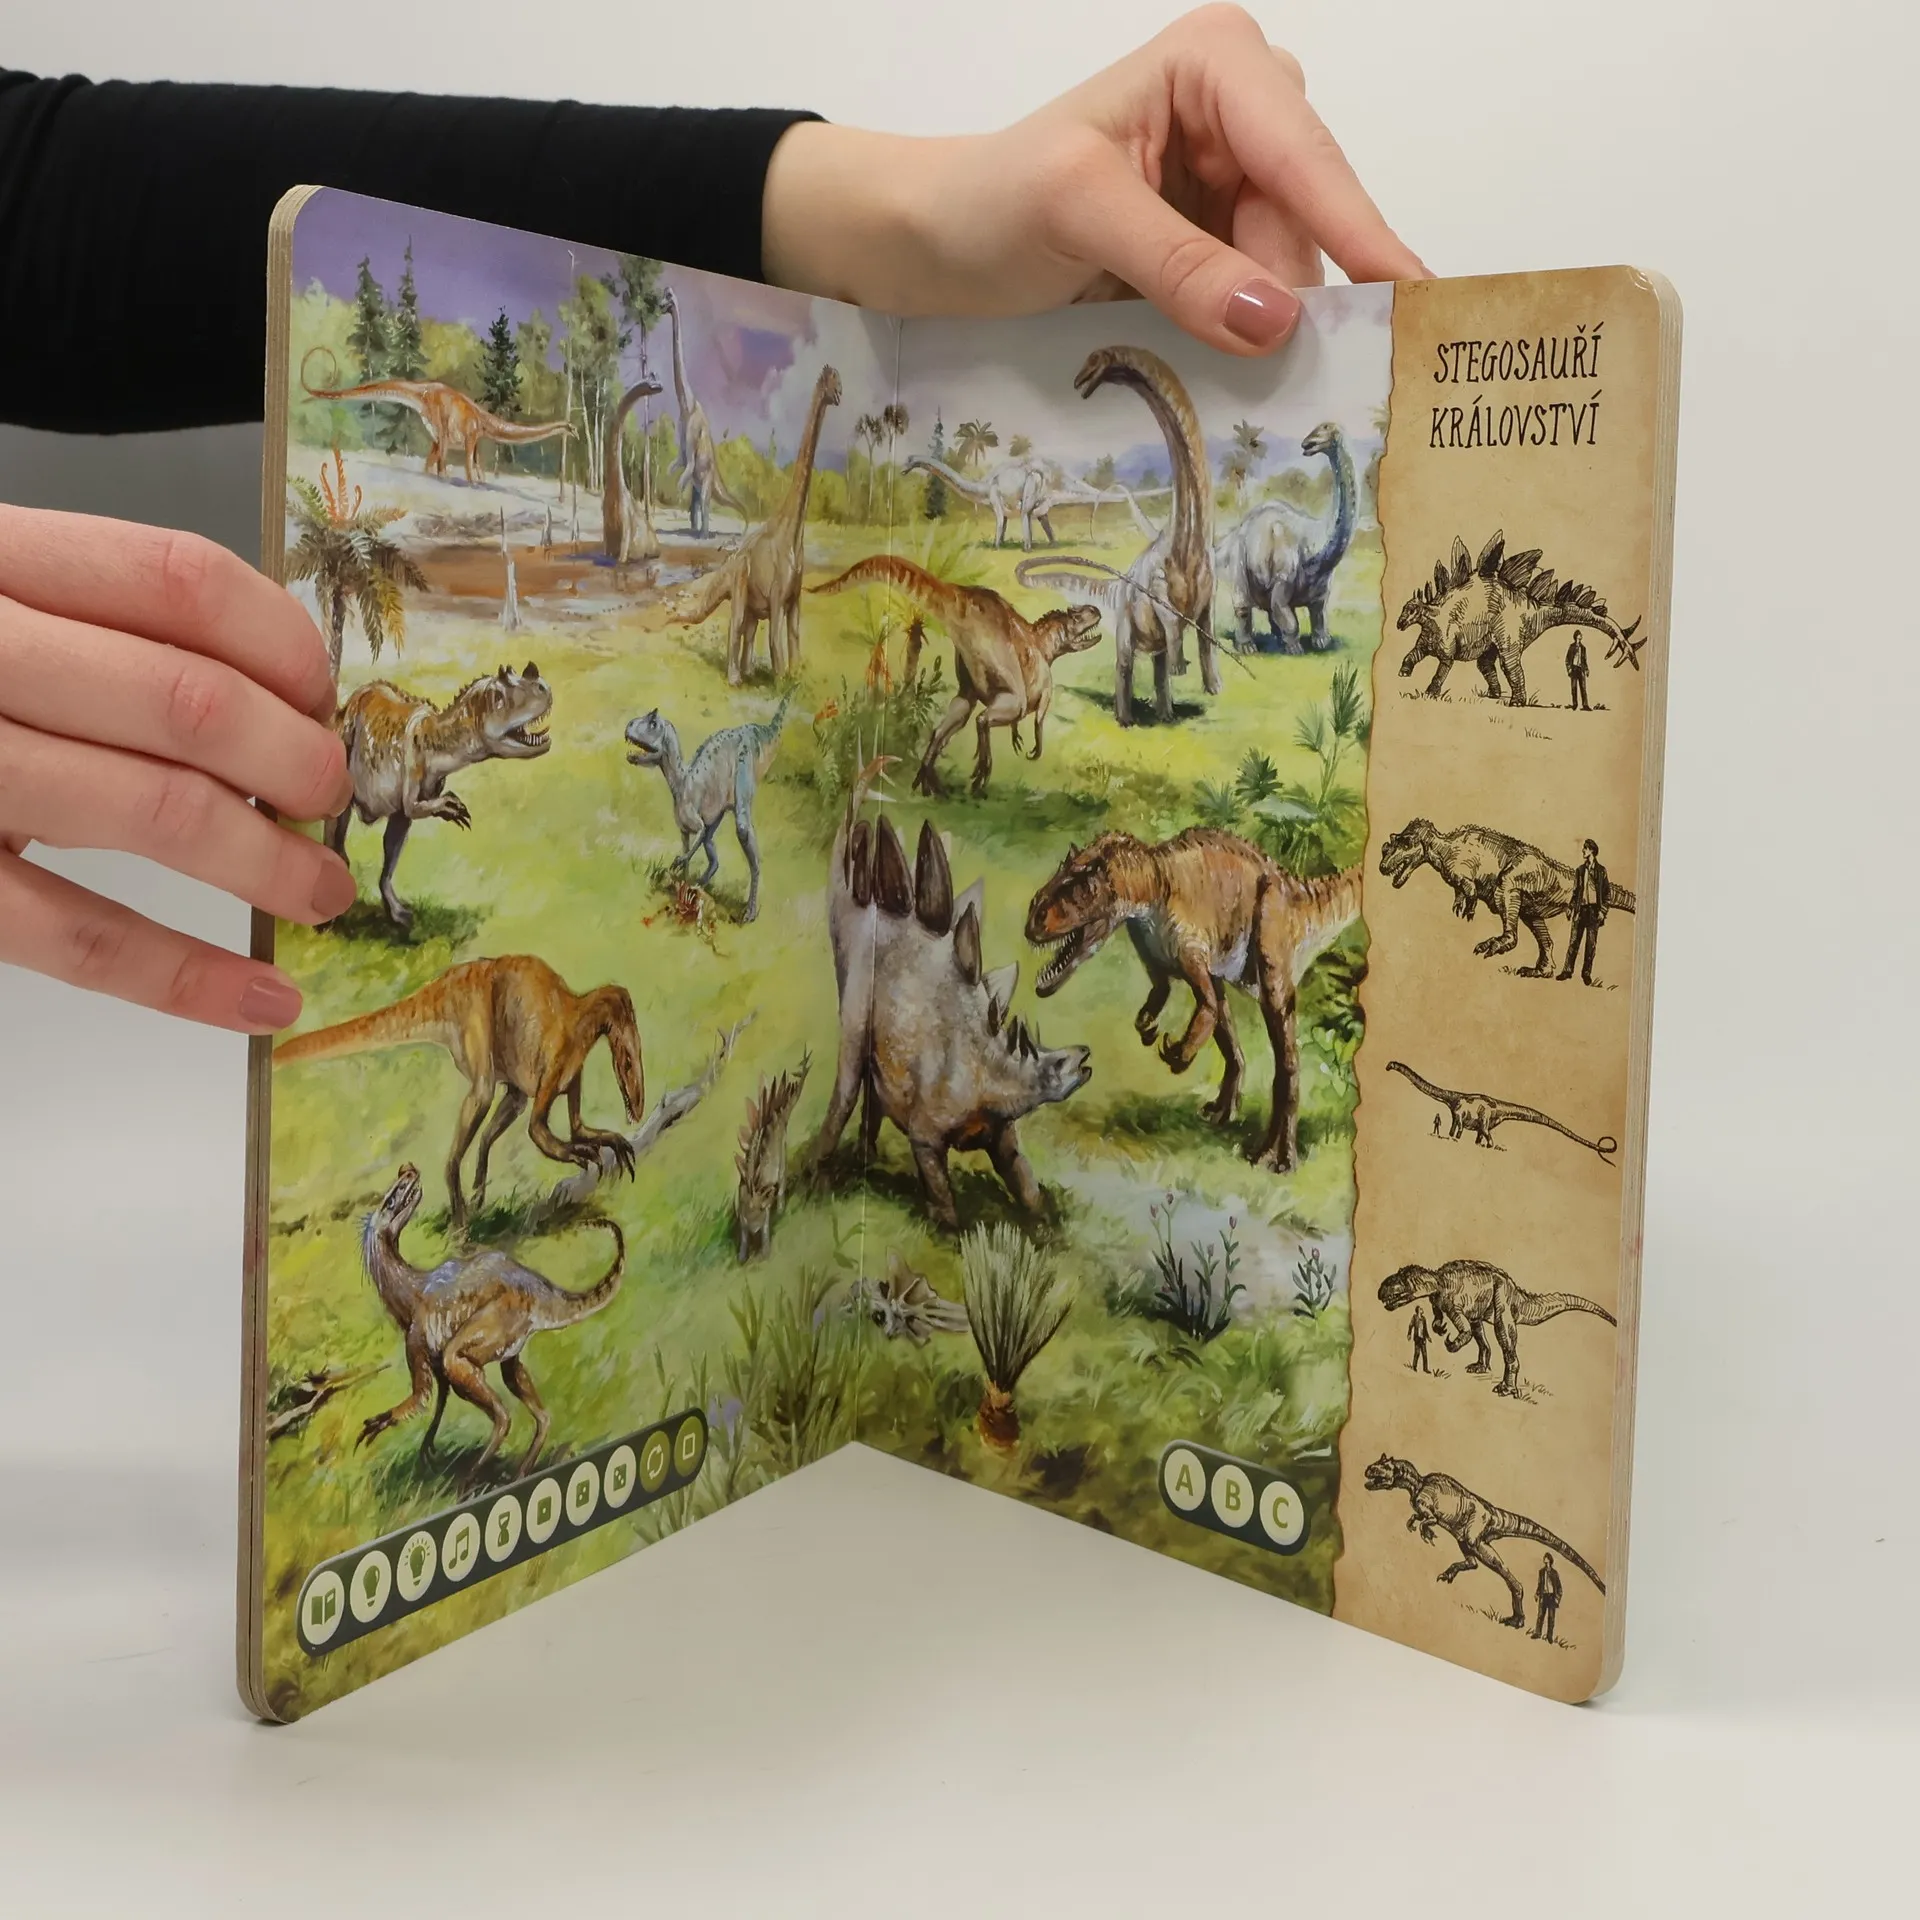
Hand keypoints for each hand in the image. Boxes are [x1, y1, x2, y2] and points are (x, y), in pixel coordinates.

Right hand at [0, 505, 354, 1030]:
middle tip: (328, 799)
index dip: (282, 646)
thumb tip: (281, 700)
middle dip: (295, 763)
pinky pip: (73, 936)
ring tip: (320, 892)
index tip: (322, 696)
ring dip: (269, 866)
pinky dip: (186, 978)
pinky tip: (259, 1000)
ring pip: (155, 814)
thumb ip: (102, 625)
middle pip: (187, 702)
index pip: (178, 580)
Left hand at [763, 3, 1424, 354]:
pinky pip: (1259, 295)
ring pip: (1289, 268)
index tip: (1414, 295)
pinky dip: (1241, 335)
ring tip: (1207, 362)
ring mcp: (1235, 180)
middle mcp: (1242, 111)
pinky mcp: (1218, 242)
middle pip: (1306, 219)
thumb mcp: (1079, 216)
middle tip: (1280, 371)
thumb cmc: (990, 202)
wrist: (935, 242)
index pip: (1303, 156)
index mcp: (1216, 65)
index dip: (1359, 230)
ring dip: (1259, 324)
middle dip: (1291, 293)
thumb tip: (1275, 316)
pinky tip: (1212, 359)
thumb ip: (1178, 263)